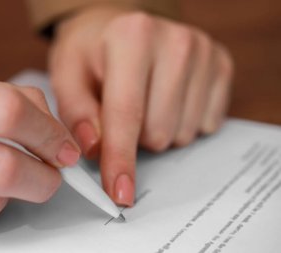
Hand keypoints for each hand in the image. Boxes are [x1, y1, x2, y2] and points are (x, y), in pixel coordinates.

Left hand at [50, 6, 233, 205]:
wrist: (119, 27)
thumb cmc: (91, 53)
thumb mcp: (68, 76)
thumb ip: (77, 113)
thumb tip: (95, 150)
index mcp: (131, 37)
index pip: (127, 114)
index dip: (121, 160)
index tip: (120, 193)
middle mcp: (175, 41)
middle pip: (158, 132)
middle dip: (135, 137)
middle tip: (122, 111)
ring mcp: (203, 53)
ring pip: (182, 133)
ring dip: (158, 130)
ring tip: (145, 101)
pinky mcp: (221, 65)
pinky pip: (205, 125)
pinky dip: (181, 122)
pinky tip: (167, 98)